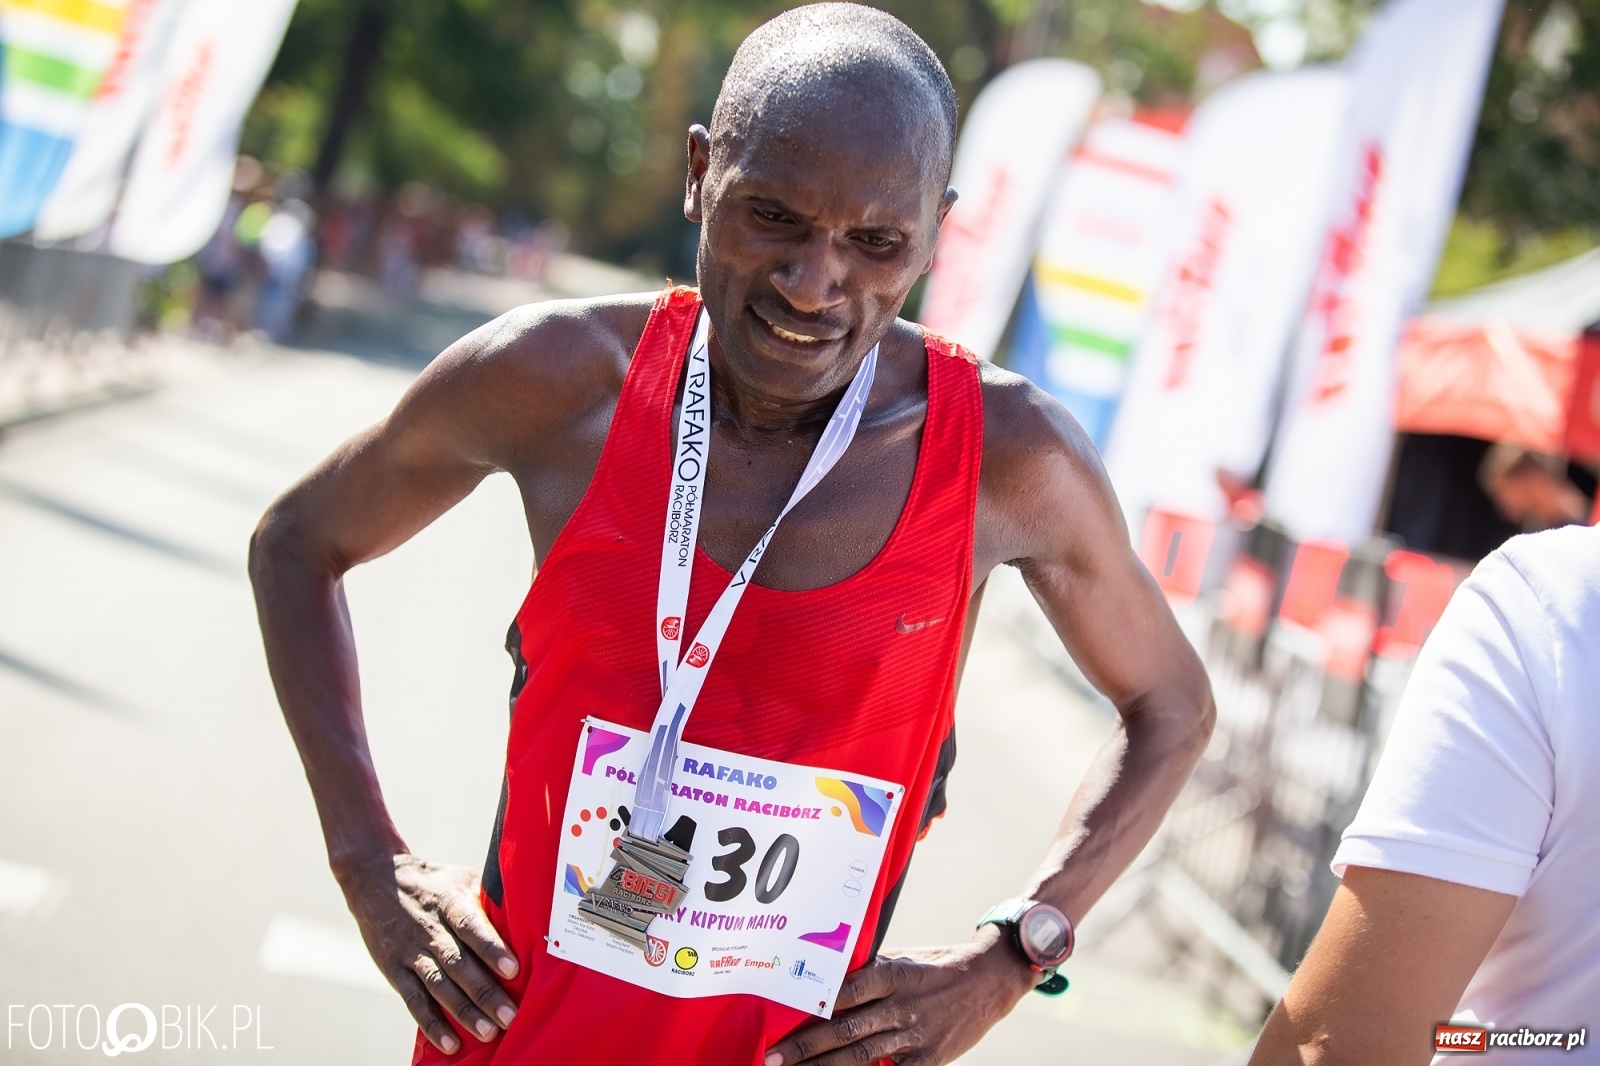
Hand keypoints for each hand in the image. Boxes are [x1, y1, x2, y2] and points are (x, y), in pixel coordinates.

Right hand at [339, 853, 520, 1054]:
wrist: (376, 880)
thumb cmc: (434, 882)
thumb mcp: (461, 878)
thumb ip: (489, 896)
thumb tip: (530, 912)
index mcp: (449, 903)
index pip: (471, 926)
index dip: (491, 949)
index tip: (513, 970)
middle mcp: (430, 929)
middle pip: (458, 963)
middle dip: (484, 992)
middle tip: (509, 1016)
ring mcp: (411, 952)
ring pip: (438, 986)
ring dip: (463, 1012)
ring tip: (488, 1033)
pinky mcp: (395, 971)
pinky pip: (414, 1001)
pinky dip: (432, 1024)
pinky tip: (450, 1043)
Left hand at [765, 931, 1035, 1065]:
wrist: (991, 980)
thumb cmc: (939, 966)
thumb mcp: (906, 959)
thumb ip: (871, 970)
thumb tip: (830, 973)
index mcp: (893, 975)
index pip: (846, 990)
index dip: (814, 1005)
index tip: (783, 1015)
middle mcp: (902, 1006)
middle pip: (845, 1030)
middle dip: (805, 1047)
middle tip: (772, 1058)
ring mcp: (915, 1035)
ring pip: (861, 1056)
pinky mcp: (929, 1059)